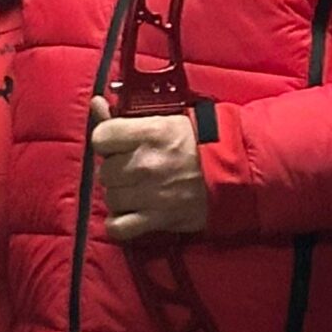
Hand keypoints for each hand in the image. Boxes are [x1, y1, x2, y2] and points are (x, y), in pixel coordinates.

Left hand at [90, 97, 207, 242]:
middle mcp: (145, 164)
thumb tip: (96, 103)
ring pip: (111, 198)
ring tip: (136, 190)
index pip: (101, 137)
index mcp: (149, 133)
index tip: (117, 144)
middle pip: (105, 171)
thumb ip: (125, 116)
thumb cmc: (201, 141)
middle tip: (133, 168)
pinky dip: (119, 223)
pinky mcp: (157, 219)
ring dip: (120, 195)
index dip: (107, 141)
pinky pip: (118, 227)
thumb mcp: (165, 119)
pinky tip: (128, 214)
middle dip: (116, 169)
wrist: (236, 171)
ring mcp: (149, 194)